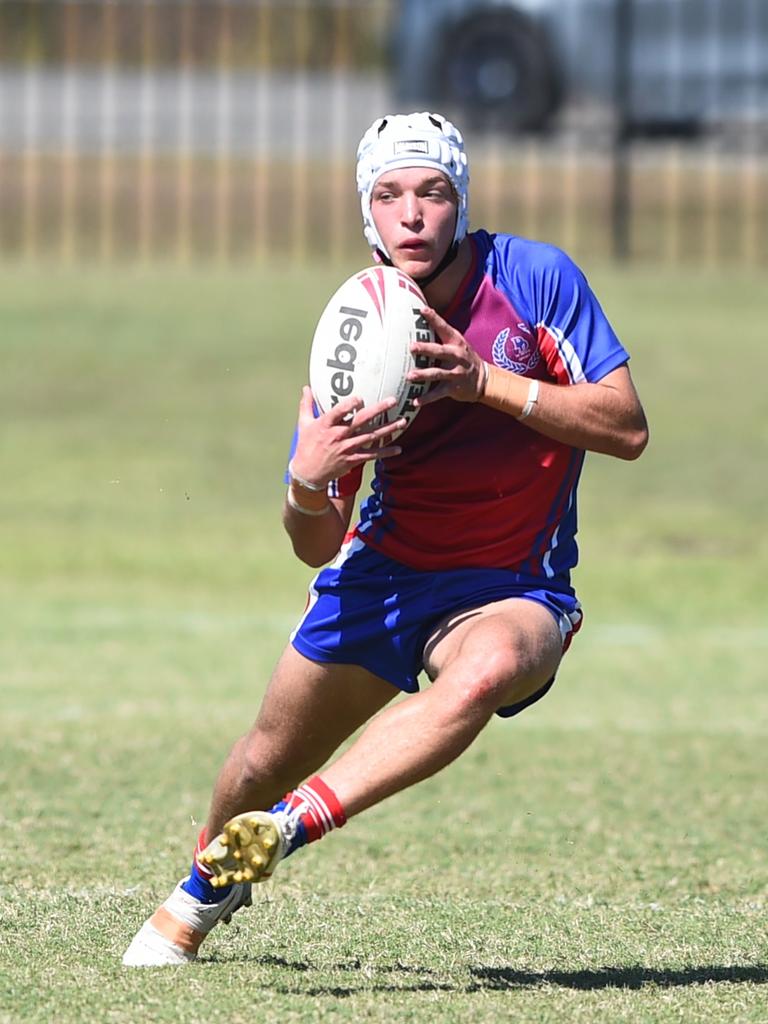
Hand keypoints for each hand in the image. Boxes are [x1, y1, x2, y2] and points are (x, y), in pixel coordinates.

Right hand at [290, 386, 405, 487]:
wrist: (308, 474)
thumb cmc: (306, 446)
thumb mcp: (303, 424)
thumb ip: (307, 404)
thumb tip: (306, 387)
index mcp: (326, 425)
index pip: (338, 411)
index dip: (350, 404)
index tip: (360, 397)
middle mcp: (338, 435)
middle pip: (361, 420)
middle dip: (378, 409)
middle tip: (393, 400)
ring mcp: (347, 448)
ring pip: (371, 436)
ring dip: (388, 429)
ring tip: (403, 421)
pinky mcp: (352, 460)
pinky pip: (371, 455)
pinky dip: (385, 452)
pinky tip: (398, 449)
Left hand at [407, 306, 486, 405]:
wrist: (484, 379)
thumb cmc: (463, 358)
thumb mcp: (457, 343)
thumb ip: (441, 334)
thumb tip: (422, 314)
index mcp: (456, 342)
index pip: (444, 328)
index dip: (434, 318)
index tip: (422, 310)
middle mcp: (457, 356)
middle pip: (440, 351)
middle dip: (426, 349)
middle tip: (412, 347)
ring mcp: (456, 372)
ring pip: (437, 373)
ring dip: (423, 375)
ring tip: (410, 376)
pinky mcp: (454, 387)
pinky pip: (438, 393)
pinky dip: (427, 398)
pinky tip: (415, 401)